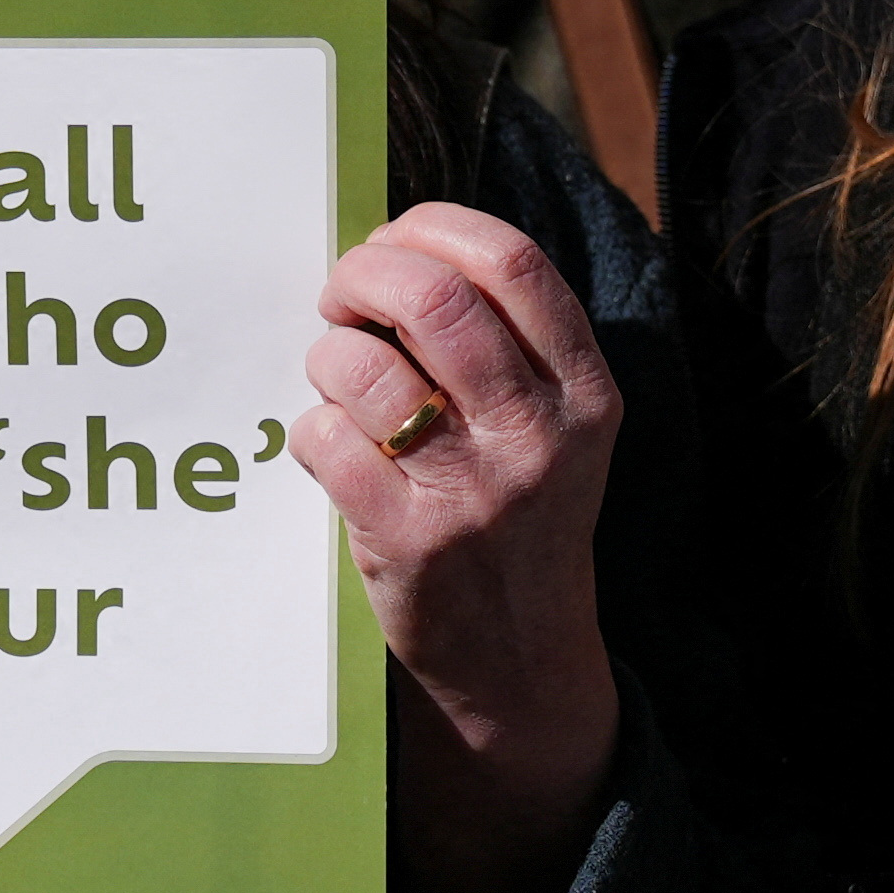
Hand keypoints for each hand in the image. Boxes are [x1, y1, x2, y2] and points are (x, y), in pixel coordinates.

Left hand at [285, 202, 622, 892]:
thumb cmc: (518, 517)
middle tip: (339, 296)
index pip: (512, 263)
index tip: (393, 245)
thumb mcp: (555, 428)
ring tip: (335, 378)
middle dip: (362, 275)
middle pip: (433, 299)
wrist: (519, 661)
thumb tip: (398, 250)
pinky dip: (308, 429)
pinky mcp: (410, 543)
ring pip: (366, 367)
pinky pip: (324, 442)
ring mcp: (476, 492)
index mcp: (585, 391)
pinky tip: (328, 449)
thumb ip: (505, 343)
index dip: (432, 231)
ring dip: (327, 355)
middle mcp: (540, 436)